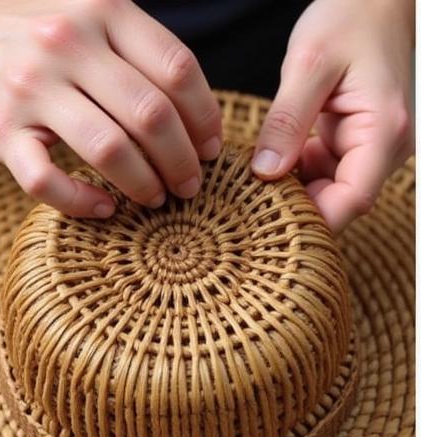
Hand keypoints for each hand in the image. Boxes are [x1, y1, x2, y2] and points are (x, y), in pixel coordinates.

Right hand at [0, 0, 221, 215]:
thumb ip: (137, 49)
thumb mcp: (91, 18)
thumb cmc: (41, 38)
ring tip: (156, 199)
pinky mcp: (4, 133)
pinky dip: (81, 202)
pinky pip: (46, 180)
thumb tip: (198, 114)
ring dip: (143, 183)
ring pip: (108, 148)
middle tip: (190, 185)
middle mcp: (68, 45)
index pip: (176, 68)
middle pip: (150, 113)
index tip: (211, 147)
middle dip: (181, 159)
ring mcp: (33, 91)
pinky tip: (104, 208)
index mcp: (103, 10)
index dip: (204, 116)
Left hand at [252, 0, 412, 232]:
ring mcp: (366, 149)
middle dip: (292, 214)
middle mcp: (382, 148)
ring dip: (286, 197)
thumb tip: (265, 173)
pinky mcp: (346, 145)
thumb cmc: (350, 17)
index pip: (352, 201)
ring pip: (324, 194)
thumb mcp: (310, 63)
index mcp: (383, 132)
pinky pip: (316, 176)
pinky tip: (258, 175)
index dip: (310, 222)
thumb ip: (287, 120)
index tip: (263, 226)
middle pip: (337, 205)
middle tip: (241, 214)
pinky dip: (288, 178)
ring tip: (243, 196)